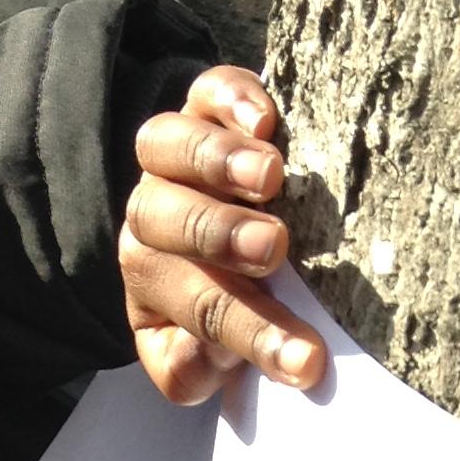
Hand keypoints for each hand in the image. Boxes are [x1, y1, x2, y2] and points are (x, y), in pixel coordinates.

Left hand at [120, 67, 329, 405]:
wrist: (231, 224)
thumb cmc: (232, 297)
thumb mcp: (204, 353)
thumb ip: (195, 366)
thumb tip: (207, 357)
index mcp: (154, 281)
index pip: (197, 310)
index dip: (251, 335)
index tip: (307, 360)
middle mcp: (152, 218)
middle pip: (164, 222)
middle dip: (217, 236)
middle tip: (273, 249)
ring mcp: (173, 158)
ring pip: (168, 149)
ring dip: (217, 162)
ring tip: (271, 176)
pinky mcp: (204, 105)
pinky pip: (204, 93)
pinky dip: (230, 100)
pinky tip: (265, 118)